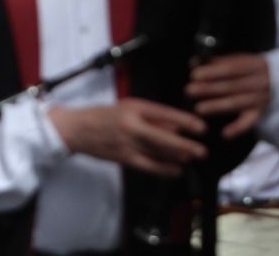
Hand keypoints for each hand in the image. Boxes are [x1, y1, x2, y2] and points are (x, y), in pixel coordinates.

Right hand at [47, 98, 206, 177]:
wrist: (76, 129)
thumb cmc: (103, 115)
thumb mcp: (127, 108)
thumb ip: (152, 117)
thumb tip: (176, 126)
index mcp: (133, 107)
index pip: (164, 113)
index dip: (185, 121)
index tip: (202, 128)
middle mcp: (131, 125)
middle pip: (164, 137)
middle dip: (186, 145)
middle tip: (202, 151)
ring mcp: (128, 143)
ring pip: (159, 153)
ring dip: (178, 157)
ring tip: (192, 159)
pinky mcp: (124, 158)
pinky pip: (149, 166)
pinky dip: (165, 169)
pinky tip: (176, 170)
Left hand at [186, 53, 270, 138]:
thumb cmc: (250, 68)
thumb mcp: (239, 59)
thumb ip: (217, 60)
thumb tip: (194, 62)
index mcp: (254, 65)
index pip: (230, 69)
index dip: (212, 72)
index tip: (194, 75)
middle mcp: (260, 83)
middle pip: (231, 86)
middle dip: (208, 89)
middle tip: (189, 90)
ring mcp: (261, 99)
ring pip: (236, 103)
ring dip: (216, 106)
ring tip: (198, 108)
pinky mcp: (260, 113)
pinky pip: (249, 122)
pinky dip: (238, 129)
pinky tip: (225, 134)